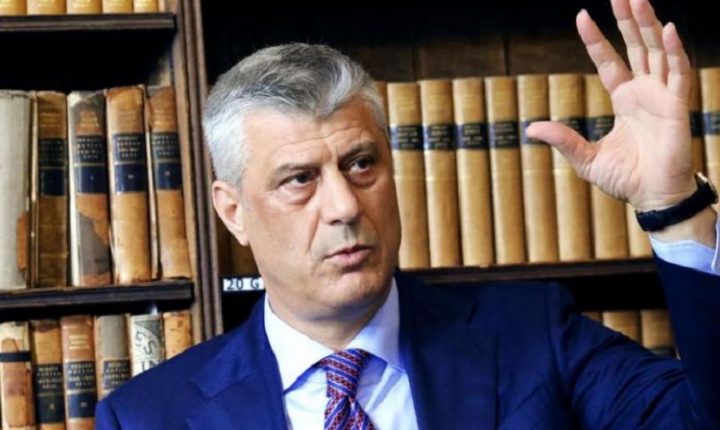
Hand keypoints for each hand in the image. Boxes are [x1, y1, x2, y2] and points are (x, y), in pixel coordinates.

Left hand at [526, 0, 694, 211]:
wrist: (652, 198)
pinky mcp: (678, 106)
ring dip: (648, 24)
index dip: (597, 40)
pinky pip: (679, 72)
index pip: (609, 61)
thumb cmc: (624, 179)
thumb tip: (530, 128)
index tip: (582, 16)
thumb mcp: (586, 159)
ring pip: (656, 51)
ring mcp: (662, 95)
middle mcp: (644, 92)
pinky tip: (666, 29)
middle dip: (627, 20)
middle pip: (635, 46)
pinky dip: (673, 51)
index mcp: (624, 100)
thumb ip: (564, 140)